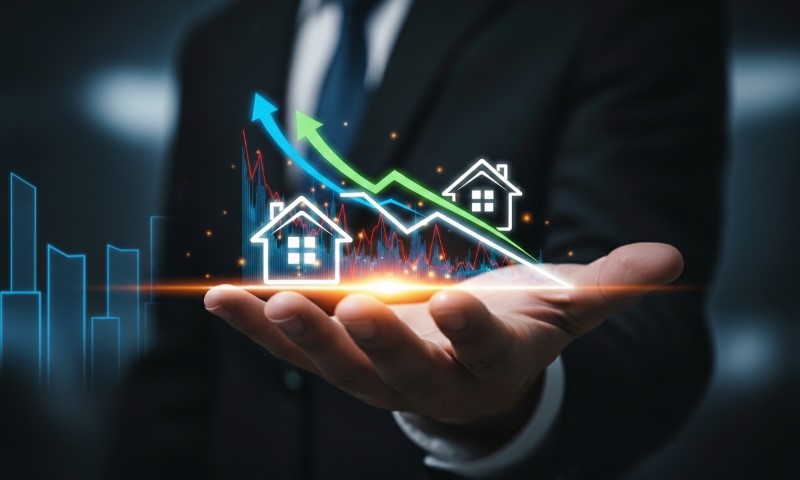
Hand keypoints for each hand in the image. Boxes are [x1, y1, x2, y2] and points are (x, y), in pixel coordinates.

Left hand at [204, 243, 682, 431]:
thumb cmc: (517, 328)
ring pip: (336, 364)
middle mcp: (432, 377)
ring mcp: (378, 374)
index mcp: (491, 361)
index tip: (455, 304)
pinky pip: (296, 345)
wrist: (469, 370)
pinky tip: (222, 301)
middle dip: (377, 343)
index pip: (484, 350)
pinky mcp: (338, 358)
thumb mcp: (563, 306)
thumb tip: (670, 259)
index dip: (471, 332)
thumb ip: (607, 284)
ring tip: (259, 304)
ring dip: (297, 336)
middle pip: (402, 369)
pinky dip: (258, 326)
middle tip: (352, 309)